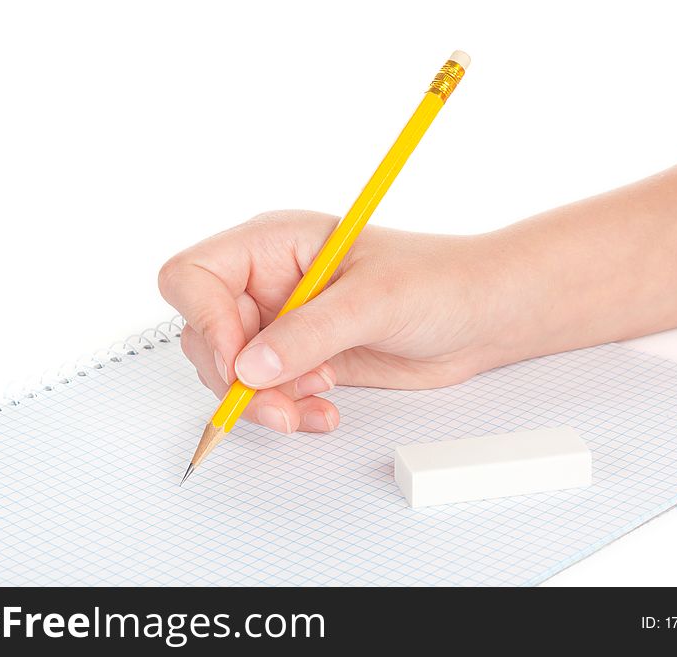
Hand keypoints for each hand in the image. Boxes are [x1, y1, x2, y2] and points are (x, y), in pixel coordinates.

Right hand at [158, 210, 493, 433]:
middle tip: (277, 404)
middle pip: (205, 333)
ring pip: (231, 372)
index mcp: (273, 244)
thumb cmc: (439, 281)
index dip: (204, 318)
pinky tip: (325, 410)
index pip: (195, 274)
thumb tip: (248, 367)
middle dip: (234, 376)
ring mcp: (283, 323)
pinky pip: (267, 393)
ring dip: (262, 400)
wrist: (481, 316)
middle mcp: (268, 283)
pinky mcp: (301, 359)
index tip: (237, 359)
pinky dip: (286, 409)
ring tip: (311, 406)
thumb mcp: (373, 300)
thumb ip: (308, 333)